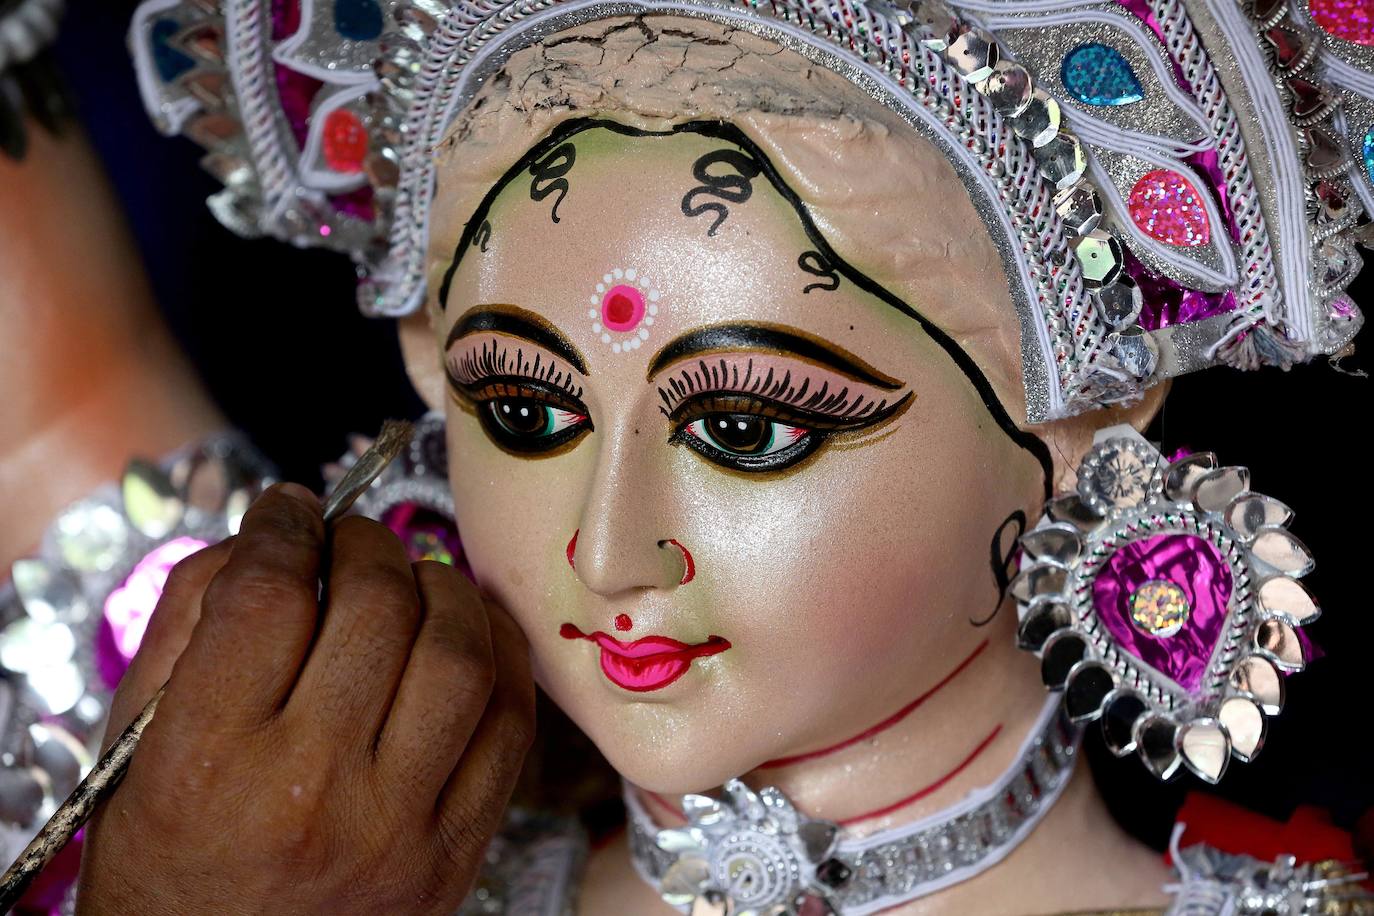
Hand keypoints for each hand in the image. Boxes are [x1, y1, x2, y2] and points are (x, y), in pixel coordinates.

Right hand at [77, 483, 534, 914]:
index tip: (290, 510)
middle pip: (375, 608)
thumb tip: (269, 534)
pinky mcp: (458, 849)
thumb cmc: (171, 864)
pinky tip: (468, 631)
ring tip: (414, 579)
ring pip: (458, 654)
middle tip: (350, 539)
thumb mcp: (135, 747)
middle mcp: (312, 791)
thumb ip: (186, 626)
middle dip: (365, 543)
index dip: (285, 526)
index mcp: (208, 762)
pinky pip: (510, 721)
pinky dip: (499, 654)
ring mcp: (399, 824)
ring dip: (444, 588)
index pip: (268, 596)